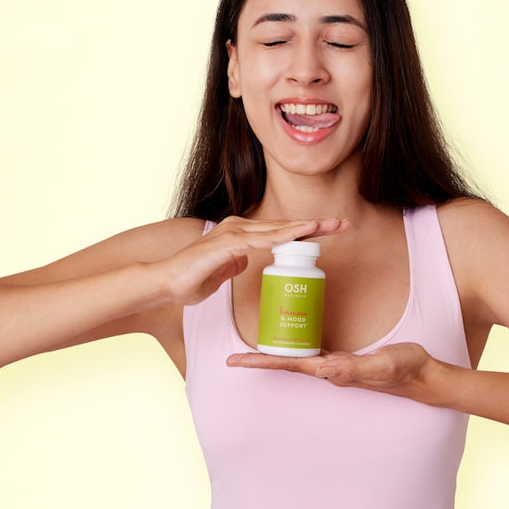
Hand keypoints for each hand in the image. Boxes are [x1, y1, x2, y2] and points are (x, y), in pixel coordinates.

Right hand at [162, 216, 347, 305]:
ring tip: (330, 226)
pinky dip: (284, 236)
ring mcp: (233, 233)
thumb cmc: (191, 280)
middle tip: (343, 224)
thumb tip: (246, 262)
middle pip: (285, 227)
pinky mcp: (227, 244)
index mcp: (240, 234)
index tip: (330, 232)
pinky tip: (302, 234)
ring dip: (306, 228)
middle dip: (316, 226)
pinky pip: (262, 239)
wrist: (165, 284)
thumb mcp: (222, 273)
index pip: (280, 233)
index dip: (306, 232)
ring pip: (277, 230)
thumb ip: (235, 265)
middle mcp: (239, 228)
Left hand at [226, 342, 440, 401]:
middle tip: (231, 357)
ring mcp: (336, 366)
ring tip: (252, 345)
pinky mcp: (345, 360)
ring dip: (274, 354)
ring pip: (297, 359)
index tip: (236, 362)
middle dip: (259, 361)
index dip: (262, 362)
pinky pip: (313, 352)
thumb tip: (324, 368)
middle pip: (286, 364)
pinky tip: (292, 337)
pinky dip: (295, 345)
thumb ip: (356, 368)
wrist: (425, 376)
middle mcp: (330, 370)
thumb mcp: (383, 364)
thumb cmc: (405, 369)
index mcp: (333, 371)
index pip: (289, 365)